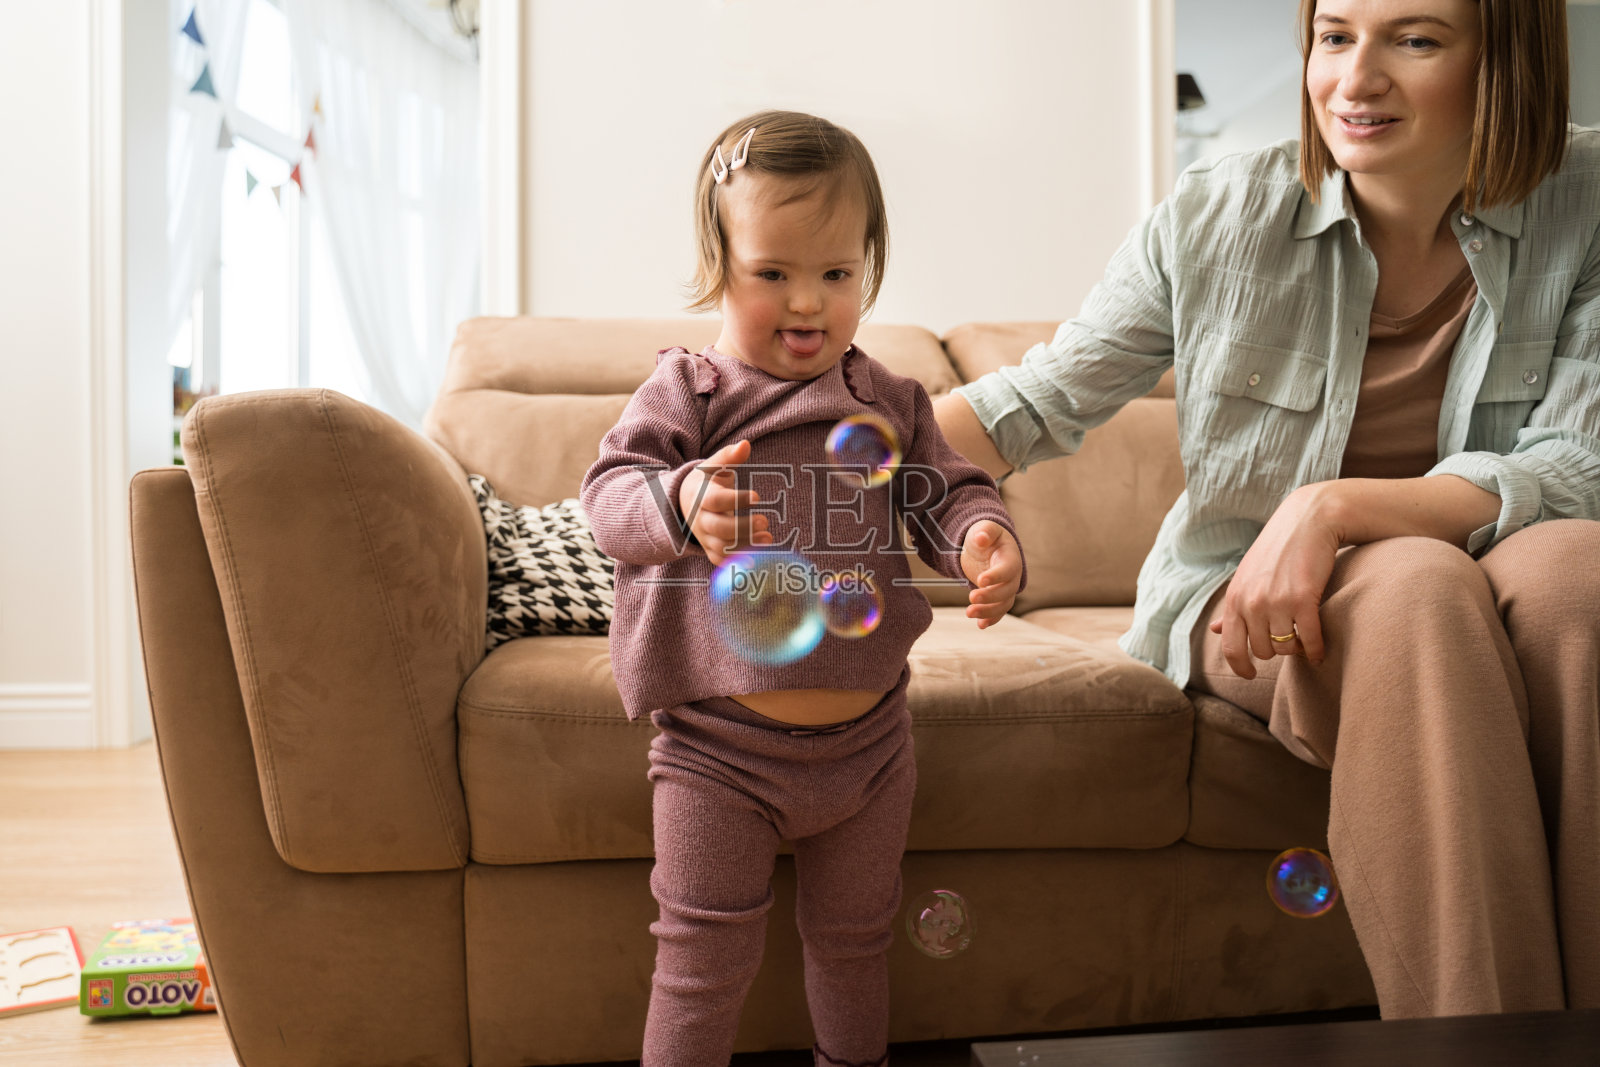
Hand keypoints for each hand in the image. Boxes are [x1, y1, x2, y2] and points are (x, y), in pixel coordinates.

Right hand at [678, 439, 771, 565]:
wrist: (685, 503)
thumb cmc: (706, 482)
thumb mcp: (714, 466)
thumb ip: (729, 456)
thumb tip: (745, 445)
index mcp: (702, 497)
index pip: (716, 501)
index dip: (736, 500)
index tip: (757, 497)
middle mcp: (701, 519)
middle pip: (719, 528)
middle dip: (742, 527)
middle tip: (764, 521)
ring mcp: (705, 537)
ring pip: (722, 546)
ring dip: (746, 544)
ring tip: (768, 537)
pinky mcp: (710, 549)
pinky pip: (722, 560)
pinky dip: (739, 560)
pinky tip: (760, 555)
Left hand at [960, 520, 1019, 628]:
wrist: (988, 546)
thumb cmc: (986, 536)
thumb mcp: (984, 529)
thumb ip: (984, 532)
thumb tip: (981, 537)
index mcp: (1011, 558)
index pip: (1007, 569)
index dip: (996, 576)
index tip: (981, 580)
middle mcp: (1013, 576)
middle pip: (1006, 590)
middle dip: (989, 597)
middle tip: (971, 597)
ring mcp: (1007, 588)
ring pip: (1003, 604)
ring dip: (988, 611)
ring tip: (969, 613)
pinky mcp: (999, 597)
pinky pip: (999, 611)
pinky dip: (991, 619)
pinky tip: (980, 625)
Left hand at [1208, 482, 1342, 677]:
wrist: (1308, 521)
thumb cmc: (1277, 551)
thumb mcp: (1246, 577)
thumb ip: (1232, 607)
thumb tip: (1213, 630)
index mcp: (1234, 598)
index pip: (1230, 646)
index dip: (1240, 667)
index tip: (1250, 675)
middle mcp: (1251, 602)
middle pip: (1263, 651)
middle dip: (1277, 651)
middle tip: (1290, 641)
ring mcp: (1276, 602)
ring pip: (1286, 648)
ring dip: (1298, 649)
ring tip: (1305, 640)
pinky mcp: (1303, 599)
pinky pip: (1309, 639)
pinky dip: (1316, 649)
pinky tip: (1320, 651)